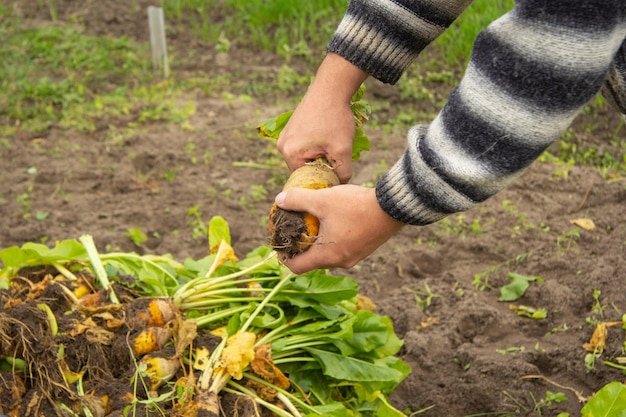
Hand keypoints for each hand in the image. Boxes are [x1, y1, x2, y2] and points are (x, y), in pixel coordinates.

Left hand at [273, 185, 403, 273]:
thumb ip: (298, 200)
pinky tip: (333, 221)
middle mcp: (341, 262)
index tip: (280, 245)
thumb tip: (279, 200)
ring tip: (313, 224)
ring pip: (329, 255)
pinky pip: (342, 249)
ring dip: (318, 243)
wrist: (393, 207)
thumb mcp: (322, 200)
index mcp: (327, 256)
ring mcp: (355, 257)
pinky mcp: (365, 249)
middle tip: (294, 231)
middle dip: (301, 248)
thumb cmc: (355, 205)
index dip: (284, 258)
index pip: (297, 267)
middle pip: (313, 261)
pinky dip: (333, 239)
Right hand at [277, 53, 367, 182]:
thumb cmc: (335, 118)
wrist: (331, 87)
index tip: (337, 173)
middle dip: (320, 167)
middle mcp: (282, 146)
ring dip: (319, 155)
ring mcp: (285, 136)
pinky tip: (328, 136)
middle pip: (304, 169)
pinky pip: (303, 146)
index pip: (305, 179)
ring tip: (333, 144)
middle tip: (338, 158)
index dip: (322, 179)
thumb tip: (339, 185)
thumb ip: (342, 173)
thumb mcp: (343, 150)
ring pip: (305, 157)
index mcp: (290, 154)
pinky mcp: (291, 128)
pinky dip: (316, 145)